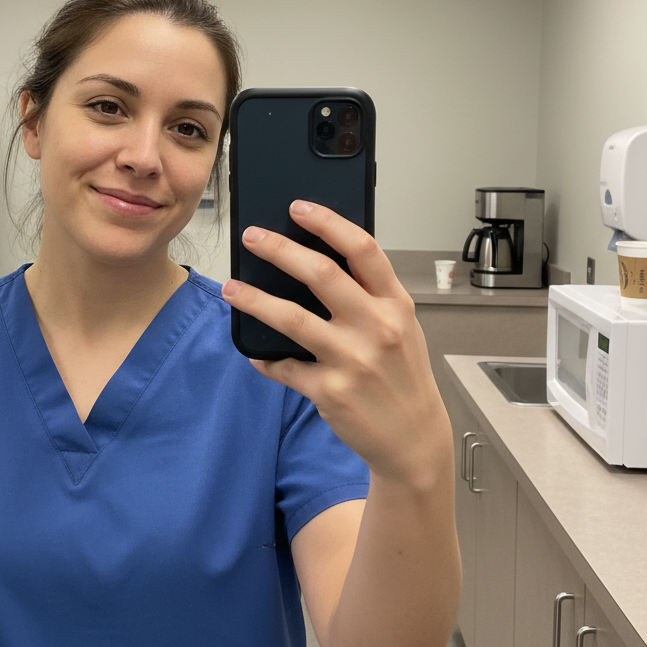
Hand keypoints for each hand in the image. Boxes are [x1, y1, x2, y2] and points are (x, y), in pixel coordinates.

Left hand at [222, 200, 450, 487]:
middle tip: (252, 237)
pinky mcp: (330, 391)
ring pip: (292, 319)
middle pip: (321, 274)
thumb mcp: (402, 327)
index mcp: (395, 304)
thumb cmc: (403, 376)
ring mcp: (353, 360)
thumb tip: (317, 261)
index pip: (362, 249)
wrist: (414, 440)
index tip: (298, 207)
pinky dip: (265, 359)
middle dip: (279, 250)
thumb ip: (370, 296)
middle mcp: (377, 327)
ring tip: (231, 288)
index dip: (327, 222)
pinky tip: (255, 354)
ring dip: (255, 300)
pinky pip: (285, 367)